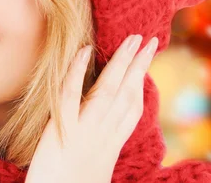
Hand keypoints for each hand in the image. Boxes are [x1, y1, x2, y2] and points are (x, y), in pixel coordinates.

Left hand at [25, 34, 158, 182]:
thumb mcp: (94, 170)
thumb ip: (100, 148)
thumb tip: (104, 135)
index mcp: (111, 146)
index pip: (132, 110)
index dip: (141, 85)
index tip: (146, 64)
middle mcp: (103, 137)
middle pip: (127, 95)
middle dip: (140, 66)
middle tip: (149, 40)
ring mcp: (83, 132)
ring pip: (107, 91)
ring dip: (121, 62)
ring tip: (131, 40)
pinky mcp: (61, 131)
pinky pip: (70, 96)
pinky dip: (77, 72)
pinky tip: (84, 51)